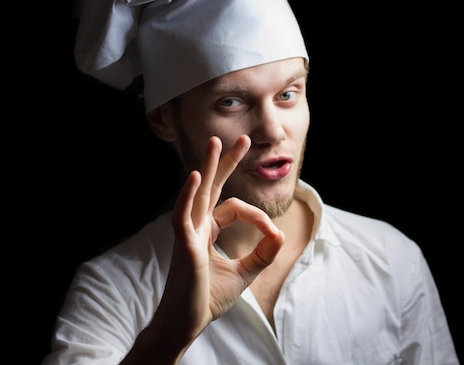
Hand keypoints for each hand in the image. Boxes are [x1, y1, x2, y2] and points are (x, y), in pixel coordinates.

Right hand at [152, 135, 284, 351]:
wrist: (188, 323)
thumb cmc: (207, 298)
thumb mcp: (244, 273)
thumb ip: (262, 254)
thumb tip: (281, 234)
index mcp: (207, 231)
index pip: (233, 207)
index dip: (257, 215)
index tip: (272, 233)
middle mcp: (196, 227)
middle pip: (211, 187)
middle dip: (225, 162)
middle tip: (241, 139)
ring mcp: (187, 234)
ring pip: (196, 193)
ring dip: (207, 166)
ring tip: (215, 142)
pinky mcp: (183, 246)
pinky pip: (182, 215)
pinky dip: (188, 195)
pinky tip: (196, 176)